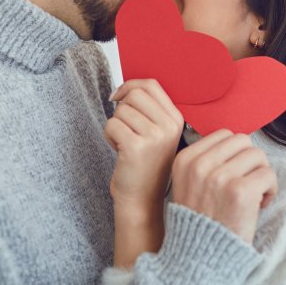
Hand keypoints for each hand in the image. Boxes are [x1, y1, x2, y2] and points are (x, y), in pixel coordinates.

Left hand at [104, 79, 183, 210]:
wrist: (142, 199)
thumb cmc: (145, 165)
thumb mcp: (157, 134)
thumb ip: (148, 110)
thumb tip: (124, 88)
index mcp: (176, 119)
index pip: (151, 85)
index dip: (130, 86)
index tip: (119, 97)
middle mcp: (169, 126)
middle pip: (134, 94)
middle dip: (121, 109)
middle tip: (125, 129)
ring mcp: (154, 136)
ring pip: (120, 110)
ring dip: (115, 125)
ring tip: (124, 143)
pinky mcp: (136, 146)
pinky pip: (111, 125)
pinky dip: (109, 136)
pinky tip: (119, 151)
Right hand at [170, 129, 277, 244]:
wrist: (200, 260)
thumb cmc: (200, 223)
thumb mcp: (188, 185)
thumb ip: (206, 161)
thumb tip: (237, 142)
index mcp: (185, 160)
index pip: (223, 135)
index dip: (234, 154)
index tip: (233, 175)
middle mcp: (199, 165)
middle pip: (242, 141)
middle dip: (250, 161)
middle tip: (247, 184)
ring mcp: (219, 177)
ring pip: (257, 155)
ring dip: (261, 175)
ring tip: (254, 196)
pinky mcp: (239, 191)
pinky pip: (268, 174)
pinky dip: (270, 189)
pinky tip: (260, 205)